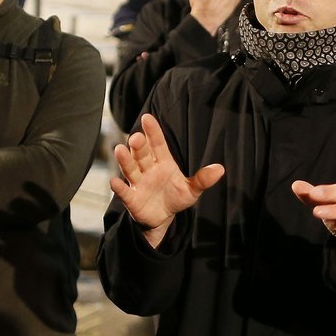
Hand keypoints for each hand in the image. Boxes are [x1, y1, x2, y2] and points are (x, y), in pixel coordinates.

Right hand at [110, 113, 224, 247]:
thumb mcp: (191, 190)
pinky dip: (119, 187)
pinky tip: (114, 181)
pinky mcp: (132, 199)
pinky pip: (124, 192)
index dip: (153, 131)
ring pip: (131, 169)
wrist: (163, 218)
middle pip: (142, 155)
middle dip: (139, 146)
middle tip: (136, 137)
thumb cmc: (175, 197)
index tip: (147, 117)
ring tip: (120, 150)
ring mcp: (138, 183)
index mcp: (163, 163)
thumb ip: (203, 179)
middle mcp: (148, 169)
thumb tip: (220, 169)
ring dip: (125, 160)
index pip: (158, 144)